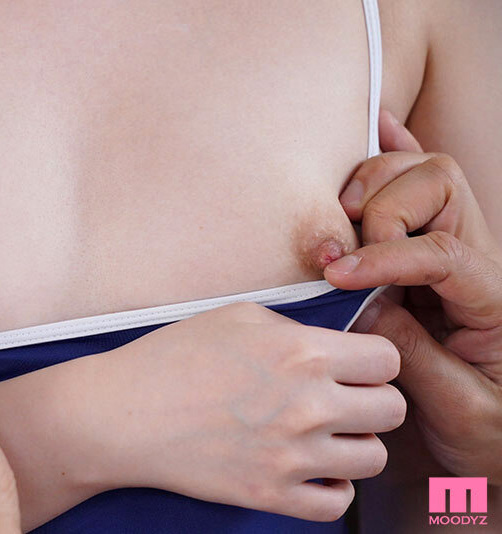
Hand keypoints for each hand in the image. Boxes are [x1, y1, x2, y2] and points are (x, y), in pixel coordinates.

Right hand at [92, 301, 404, 521]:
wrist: (124, 414)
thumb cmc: (172, 357)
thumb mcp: (237, 316)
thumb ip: (294, 327)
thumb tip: (332, 343)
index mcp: (302, 352)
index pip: (388, 360)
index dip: (374, 360)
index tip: (356, 364)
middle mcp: (308, 404)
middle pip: (392, 410)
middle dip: (372, 400)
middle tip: (342, 398)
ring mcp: (292, 455)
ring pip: (374, 458)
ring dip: (355, 443)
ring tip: (324, 433)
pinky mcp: (271, 494)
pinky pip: (338, 503)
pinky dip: (332, 485)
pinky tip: (310, 467)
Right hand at [324, 110, 501, 481]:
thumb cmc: (489, 436)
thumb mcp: (459, 413)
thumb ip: (412, 356)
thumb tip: (359, 302)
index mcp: (495, 302)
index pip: (444, 253)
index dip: (385, 258)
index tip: (337, 278)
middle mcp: (480, 260)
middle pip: (438, 186)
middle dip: (379, 209)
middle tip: (339, 253)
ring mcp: (458, 248)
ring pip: (422, 175)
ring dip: (370, 186)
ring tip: (337, 223)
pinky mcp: (432, 250)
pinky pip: (420, 183)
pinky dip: (396, 150)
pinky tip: (377, 124)